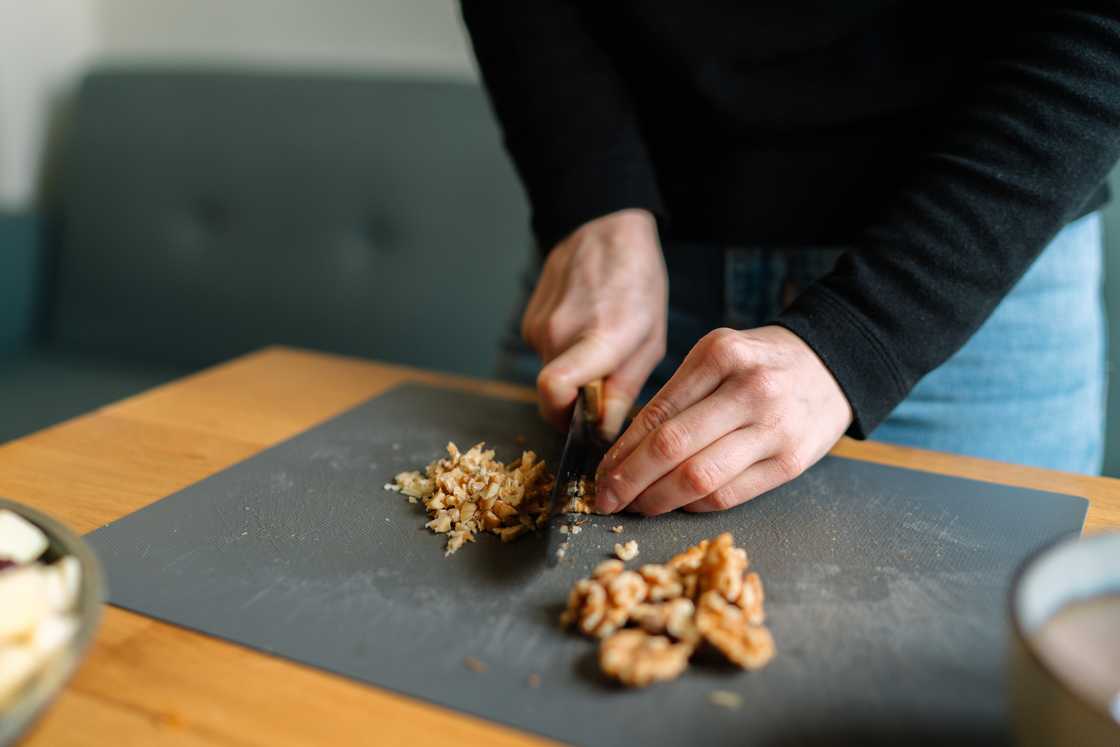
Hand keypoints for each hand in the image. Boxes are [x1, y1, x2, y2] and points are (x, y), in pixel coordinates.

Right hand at [524, 209, 666, 436]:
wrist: (604, 230)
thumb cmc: (638, 283)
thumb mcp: (650, 340)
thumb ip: (624, 389)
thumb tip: (604, 432)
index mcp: (599, 337)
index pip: (553, 390)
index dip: (563, 418)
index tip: (586, 421)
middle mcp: (559, 332)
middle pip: (552, 396)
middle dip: (576, 401)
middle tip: (606, 380)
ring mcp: (538, 325)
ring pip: (548, 375)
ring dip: (572, 374)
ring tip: (598, 344)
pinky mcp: (528, 321)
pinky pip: (543, 355)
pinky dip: (562, 354)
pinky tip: (582, 327)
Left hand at [594, 325, 851, 514]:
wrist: (834, 365)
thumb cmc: (762, 363)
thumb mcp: (718, 355)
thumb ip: (677, 395)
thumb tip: (626, 452)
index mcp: (720, 354)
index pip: (657, 413)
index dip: (621, 451)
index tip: (601, 472)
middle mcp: (748, 389)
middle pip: (671, 448)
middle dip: (629, 480)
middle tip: (607, 498)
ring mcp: (773, 428)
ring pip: (698, 478)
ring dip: (658, 499)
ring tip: (639, 505)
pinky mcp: (790, 462)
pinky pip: (729, 495)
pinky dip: (695, 504)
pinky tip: (679, 502)